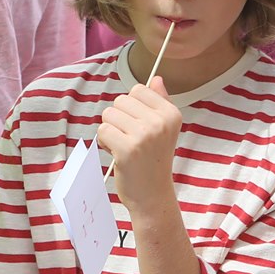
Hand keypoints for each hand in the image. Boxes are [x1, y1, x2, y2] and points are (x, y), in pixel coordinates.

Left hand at [98, 79, 181, 213]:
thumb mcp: (164, 129)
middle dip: (119, 119)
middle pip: (121, 100)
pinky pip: (102, 130)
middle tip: (131, 139)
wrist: (152, 195)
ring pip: (109, 114)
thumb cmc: (154, 160)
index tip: (140, 127)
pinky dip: (104, 142)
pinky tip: (117, 154)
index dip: (132, 108)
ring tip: (124, 146)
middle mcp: (160, 122)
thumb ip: (160, 101)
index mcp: (171, 114)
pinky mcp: (127, 149)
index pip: (138, 89)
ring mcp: (144, 135)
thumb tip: (156, 78)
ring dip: (111, 130)